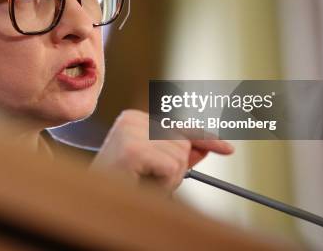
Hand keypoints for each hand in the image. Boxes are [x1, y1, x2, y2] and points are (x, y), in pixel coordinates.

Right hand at [90, 109, 233, 191]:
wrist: (93, 203)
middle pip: (182, 141)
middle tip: (149, 179)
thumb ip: (179, 154)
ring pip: (179, 156)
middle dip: (176, 168)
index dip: (206, 138)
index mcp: (135, 119)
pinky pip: (171, 167)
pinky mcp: (133, 150)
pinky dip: (163, 182)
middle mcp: (132, 120)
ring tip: (142, 182)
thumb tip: (205, 146)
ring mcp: (131, 133)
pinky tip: (140, 183)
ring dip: (168, 178)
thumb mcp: (156, 167)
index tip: (229, 148)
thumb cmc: (122, 186)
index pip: (180, 125)